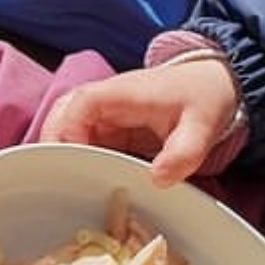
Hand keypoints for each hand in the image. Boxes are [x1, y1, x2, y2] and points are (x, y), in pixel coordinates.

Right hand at [40, 59, 238, 185]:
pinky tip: (83, 179)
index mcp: (118, 93)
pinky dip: (76, 157)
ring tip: (65, 181)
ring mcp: (102, 112)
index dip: (69, 130)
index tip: (75, 160)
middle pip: (60, 115)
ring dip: (61, 151)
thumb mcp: (201, 127)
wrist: (210, 83)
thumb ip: (183, 153)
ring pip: (64, 126)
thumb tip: (157, 179)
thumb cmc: (202, 99)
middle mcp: (102, 100)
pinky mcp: (107, 126)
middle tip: (60, 178)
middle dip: (54, 144)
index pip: (79, 105)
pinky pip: (81, 139)